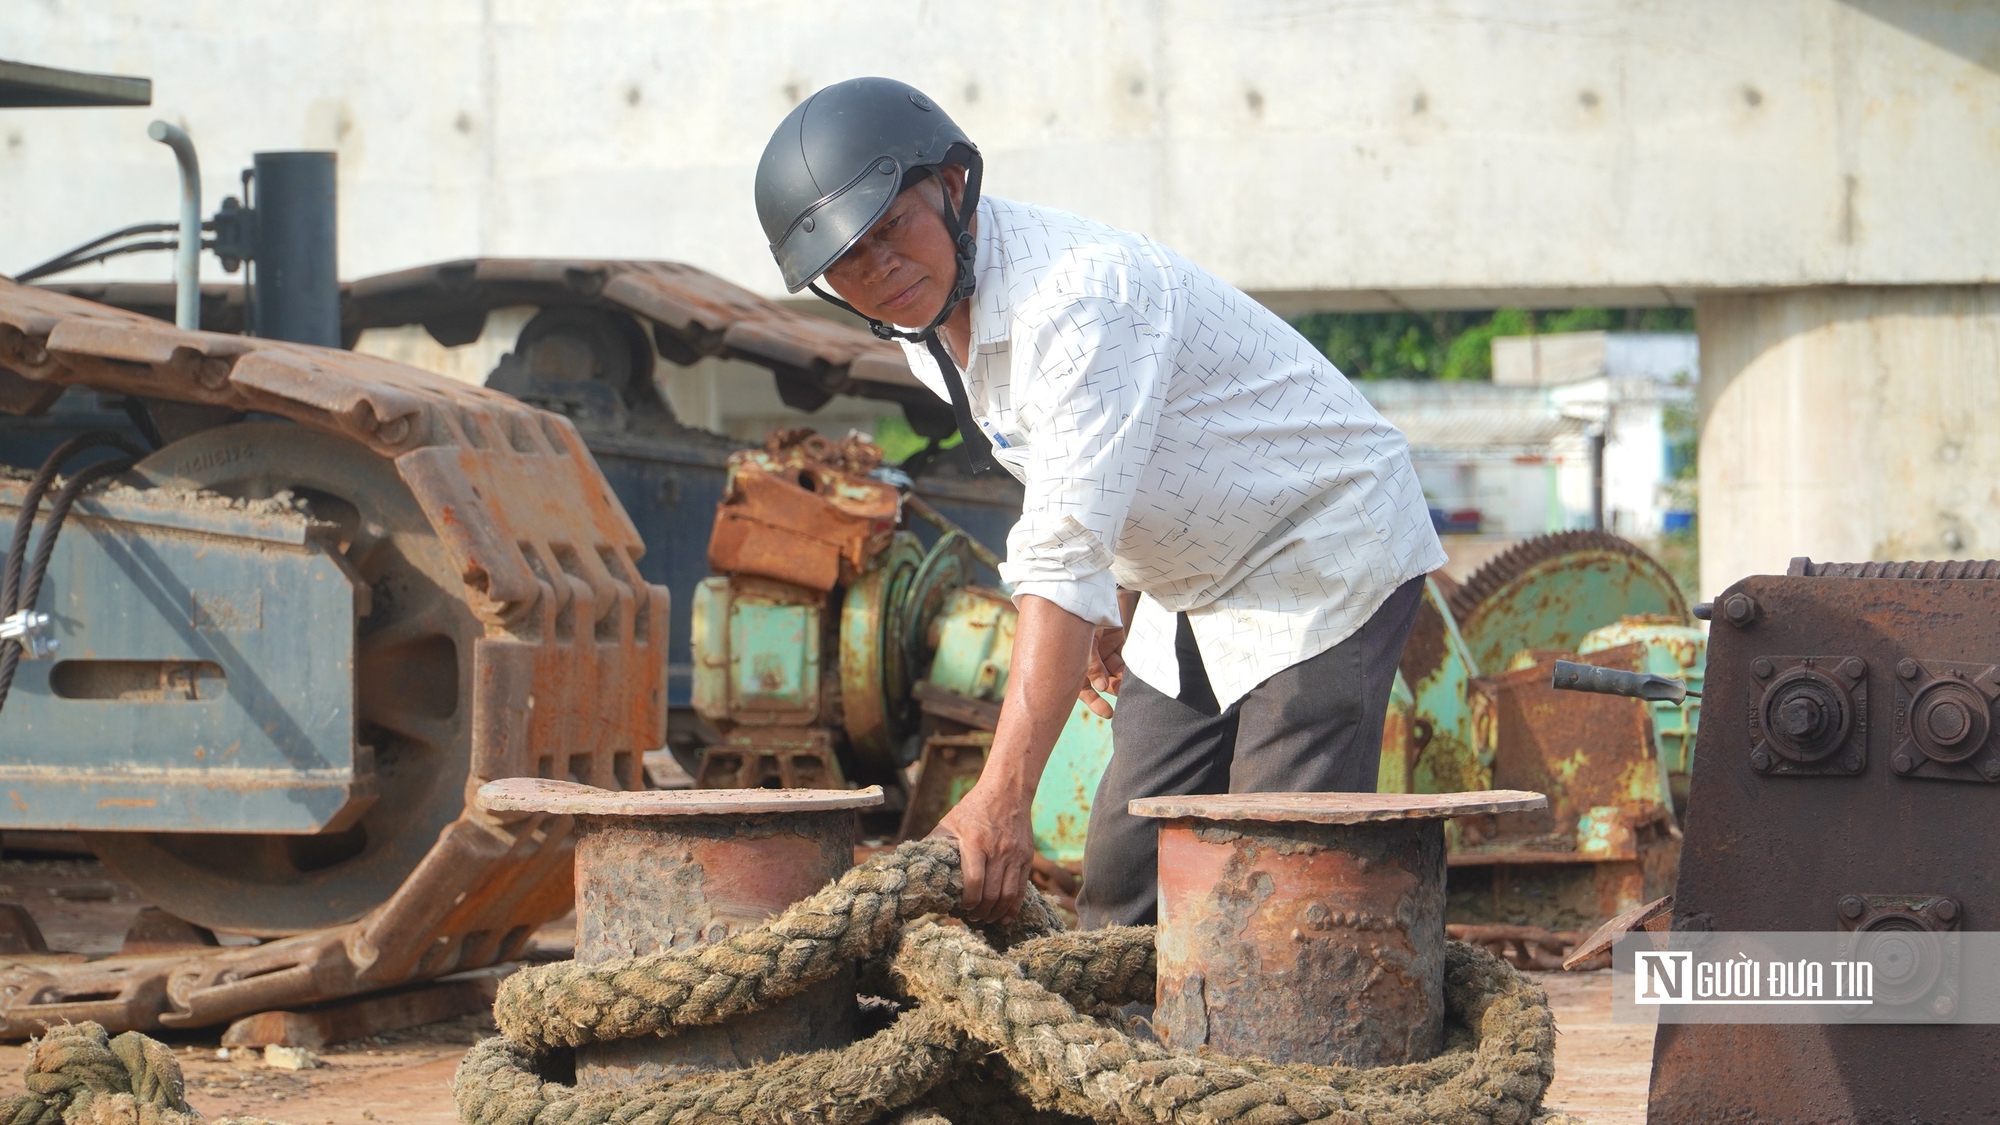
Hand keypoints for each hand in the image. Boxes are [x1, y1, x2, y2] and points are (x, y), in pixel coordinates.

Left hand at [930, 778, 1035, 921]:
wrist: (1006, 792)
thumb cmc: (973, 808)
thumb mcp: (949, 822)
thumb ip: (934, 843)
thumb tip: (914, 863)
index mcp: (975, 843)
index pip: (974, 882)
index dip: (968, 901)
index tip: (962, 909)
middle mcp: (997, 850)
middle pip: (991, 893)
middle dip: (981, 912)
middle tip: (972, 918)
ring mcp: (1014, 855)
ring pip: (1008, 894)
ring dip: (997, 913)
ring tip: (986, 919)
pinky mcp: (1026, 857)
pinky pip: (1022, 888)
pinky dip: (1014, 907)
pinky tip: (1006, 917)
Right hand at [1079, 626, 1125, 718]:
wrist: (1081, 595)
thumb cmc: (1073, 624)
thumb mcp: (1080, 649)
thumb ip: (1092, 667)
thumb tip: (1101, 687)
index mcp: (1073, 665)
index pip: (1084, 689)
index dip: (1095, 702)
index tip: (1109, 713)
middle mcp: (1088, 659)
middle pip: (1103, 680)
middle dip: (1113, 689)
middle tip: (1124, 698)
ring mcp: (1102, 648)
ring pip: (1116, 669)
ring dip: (1123, 678)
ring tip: (1129, 685)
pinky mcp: (1116, 638)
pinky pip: (1125, 655)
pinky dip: (1130, 663)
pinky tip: (1134, 671)